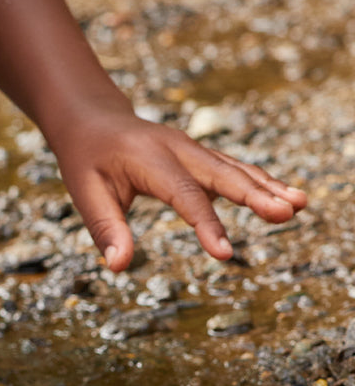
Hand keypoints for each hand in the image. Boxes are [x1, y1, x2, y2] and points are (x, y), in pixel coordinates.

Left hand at [48, 103, 307, 271]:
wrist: (90, 118)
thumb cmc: (86, 159)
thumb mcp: (86, 193)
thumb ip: (106, 229)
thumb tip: (118, 267)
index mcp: (147, 158)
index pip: (182, 195)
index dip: (205, 225)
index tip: (225, 255)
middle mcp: (176, 148)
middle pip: (220, 173)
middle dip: (254, 194)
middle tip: (286, 213)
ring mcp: (191, 148)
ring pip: (233, 168)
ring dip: (266, 186)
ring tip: (299, 205)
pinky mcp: (199, 154)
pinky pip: (233, 167)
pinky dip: (259, 181)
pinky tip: (285, 198)